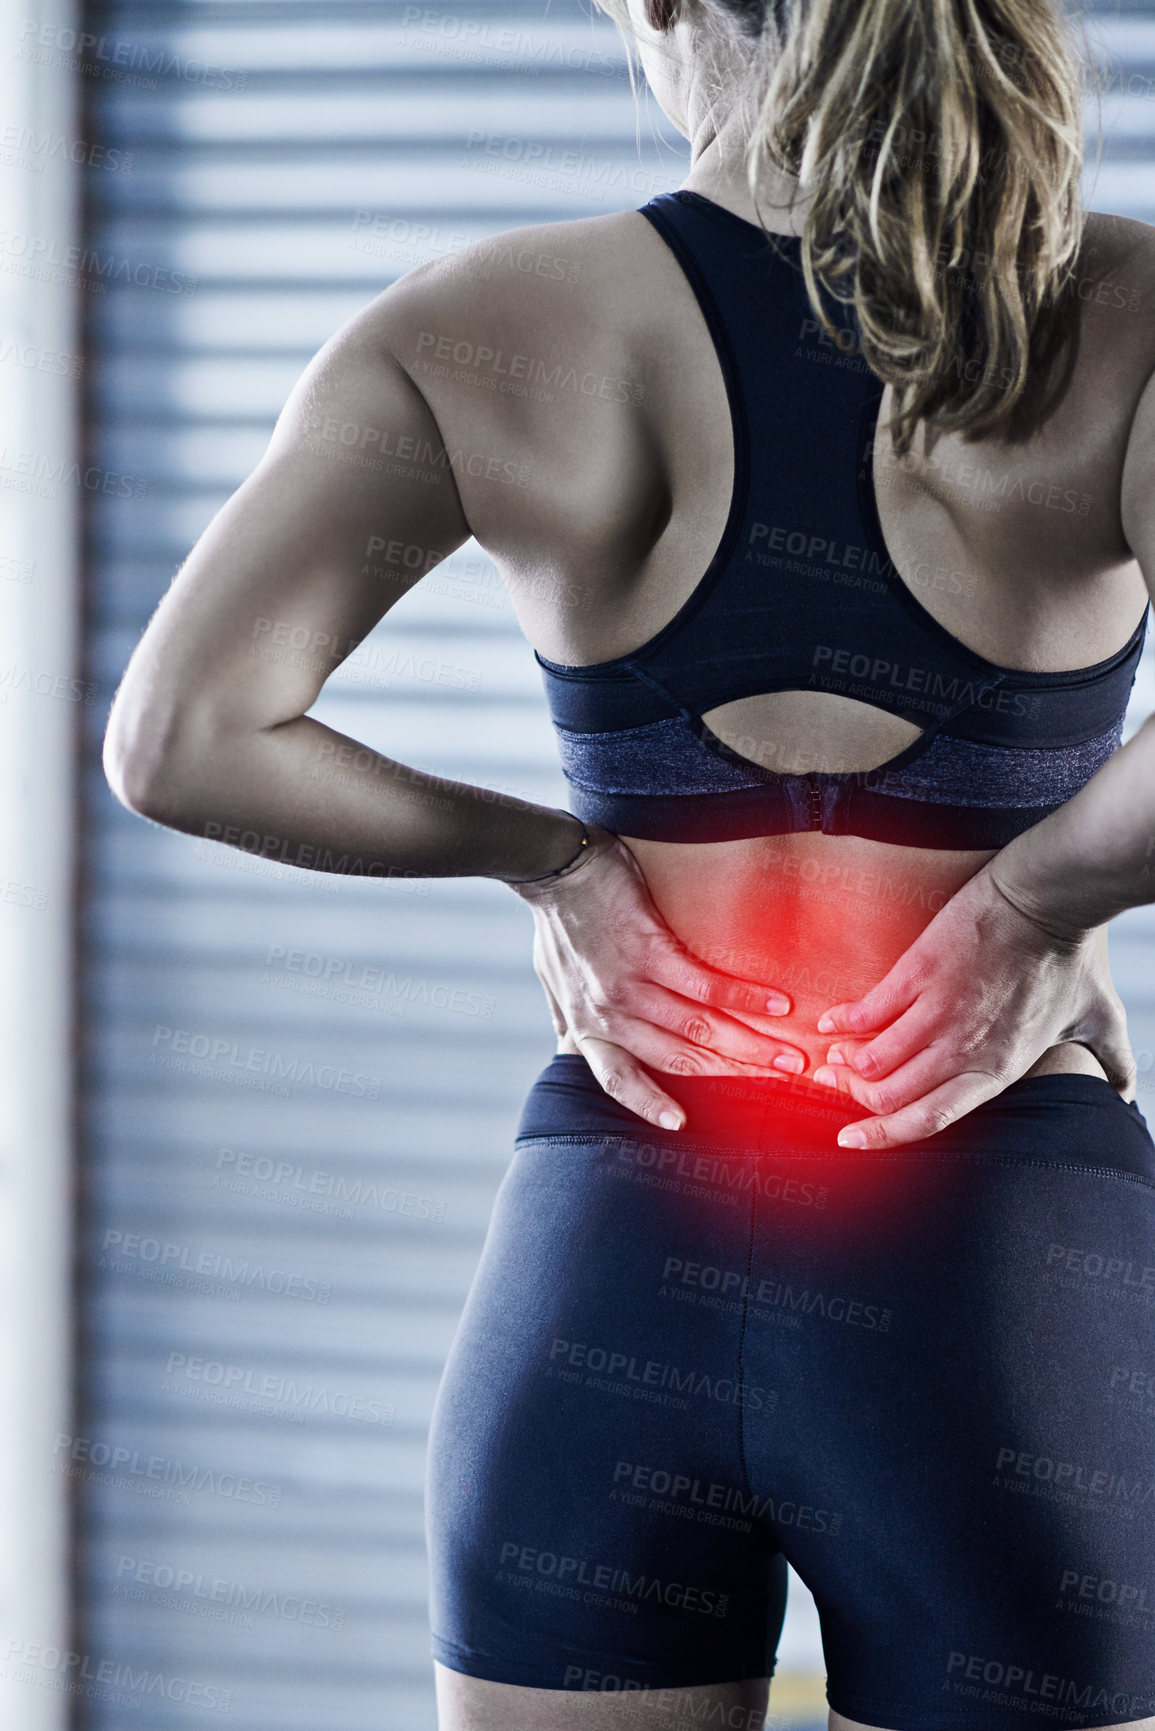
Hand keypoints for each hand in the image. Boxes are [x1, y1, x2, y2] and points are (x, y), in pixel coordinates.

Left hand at [509, 825, 808, 1129]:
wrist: (553, 869)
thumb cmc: (556, 923)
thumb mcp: (552, 981)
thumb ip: (568, 1017)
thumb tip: (568, 1045)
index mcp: (588, 1026)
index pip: (619, 1079)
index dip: (650, 1104)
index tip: (681, 1124)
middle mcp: (611, 1015)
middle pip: (681, 1057)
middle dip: (736, 1072)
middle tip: (782, 1081)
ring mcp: (631, 985)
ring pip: (700, 1027)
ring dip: (750, 1043)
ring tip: (790, 1054)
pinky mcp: (650, 950)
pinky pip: (704, 983)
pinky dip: (744, 996)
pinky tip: (777, 1003)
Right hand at [812, 863, 1136, 1148]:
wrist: (1047, 901)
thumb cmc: (1071, 958)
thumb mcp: (1098, 1019)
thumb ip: (1112, 1061)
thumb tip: (1129, 1092)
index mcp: (996, 1069)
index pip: (929, 1119)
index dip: (885, 1136)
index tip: (854, 1141)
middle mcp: (961, 1050)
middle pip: (891, 1094)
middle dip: (858, 1099)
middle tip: (840, 1088)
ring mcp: (936, 1012)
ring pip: (874, 1059)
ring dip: (847, 1064)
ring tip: (833, 1059)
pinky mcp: (917, 974)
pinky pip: (868, 1011)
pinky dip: (844, 1022)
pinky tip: (830, 1023)